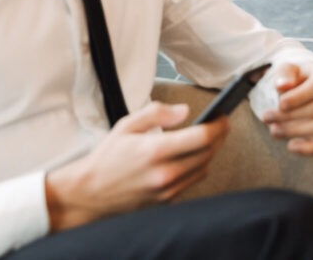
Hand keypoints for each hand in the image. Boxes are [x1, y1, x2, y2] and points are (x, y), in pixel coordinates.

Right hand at [44, 101, 229, 230]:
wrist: (89, 193)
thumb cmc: (108, 157)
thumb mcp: (127, 125)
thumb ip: (157, 113)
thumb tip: (185, 111)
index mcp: (155, 150)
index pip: (201, 137)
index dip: (218, 125)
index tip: (223, 116)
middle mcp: (164, 173)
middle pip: (208, 152)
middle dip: (219, 136)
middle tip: (220, 124)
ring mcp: (166, 190)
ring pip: (204, 168)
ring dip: (210, 152)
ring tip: (208, 138)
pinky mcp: (166, 201)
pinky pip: (192, 181)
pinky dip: (198, 167)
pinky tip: (193, 156)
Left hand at [261, 61, 312, 154]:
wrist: (300, 89)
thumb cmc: (293, 79)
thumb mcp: (285, 70)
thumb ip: (284, 74)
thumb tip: (283, 85)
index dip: (299, 98)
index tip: (280, 104)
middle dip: (289, 116)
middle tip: (267, 117)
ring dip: (294, 131)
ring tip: (273, 129)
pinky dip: (309, 148)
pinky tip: (290, 146)